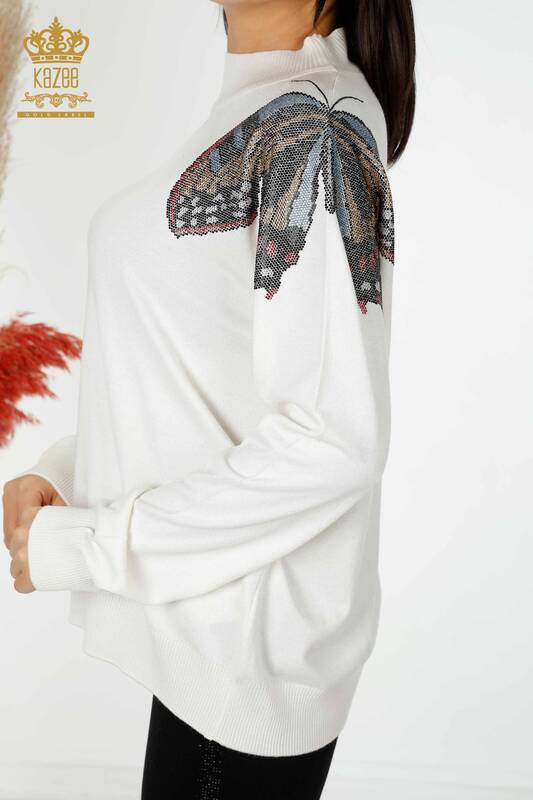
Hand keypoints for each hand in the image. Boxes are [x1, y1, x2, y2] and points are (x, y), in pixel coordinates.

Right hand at [3, 475, 65, 593]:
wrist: (62, 469)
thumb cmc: (66, 485)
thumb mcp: (65, 504)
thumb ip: (56, 522)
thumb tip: (53, 546)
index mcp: (27, 487)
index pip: (24, 524)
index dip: (32, 542)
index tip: (40, 556)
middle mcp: (13, 490)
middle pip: (13, 530)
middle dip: (25, 544)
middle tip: (39, 557)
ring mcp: (8, 494)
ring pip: (9, 530)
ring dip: (21, 540)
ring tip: (38, 546)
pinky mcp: (8, 499)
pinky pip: (10, 525)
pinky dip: (20, 533)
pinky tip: (33, 537)